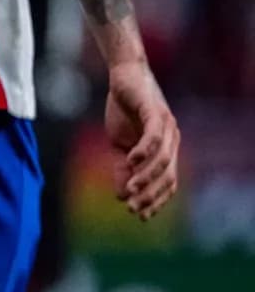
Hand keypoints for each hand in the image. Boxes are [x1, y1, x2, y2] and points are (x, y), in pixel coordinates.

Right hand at [106, 59, 178, 219]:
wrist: (124, 76)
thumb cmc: (124, 109)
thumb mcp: (119, 144)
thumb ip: (122, 169)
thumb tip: (123, 197)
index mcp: (166, 150)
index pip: (168, 182)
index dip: (156, 200)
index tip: (140, 215)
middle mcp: (172, 140)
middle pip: (168, 176)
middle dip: (151, 195)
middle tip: (134, 209)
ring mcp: (166, 126)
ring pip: (162, 160)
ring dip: (146, 178)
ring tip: (131, 190)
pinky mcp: (154, 112)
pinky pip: (153, 136)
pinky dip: (144, 151)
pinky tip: (130, 161)